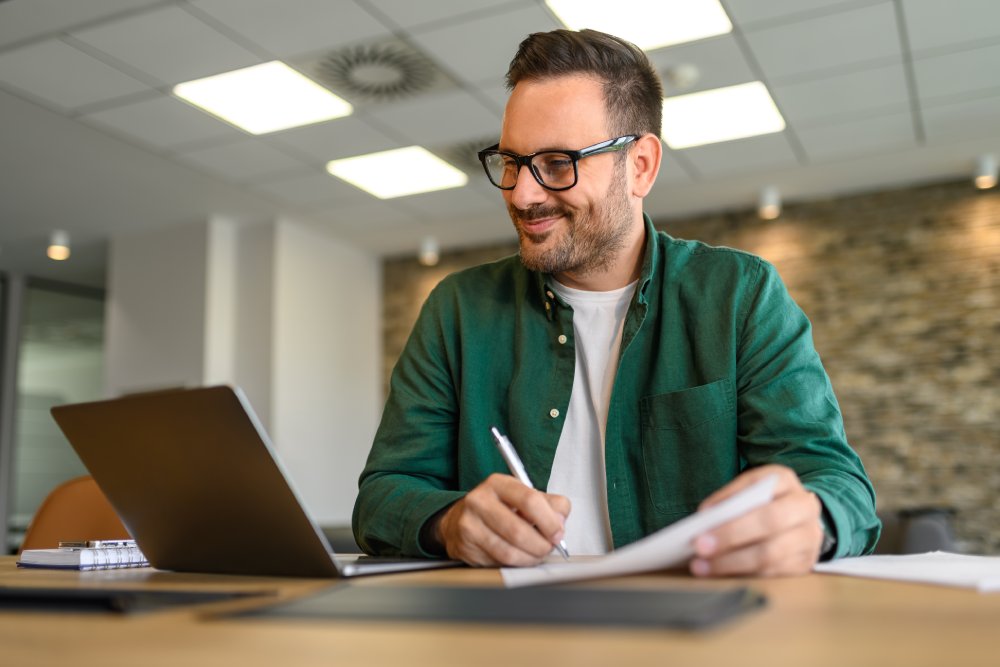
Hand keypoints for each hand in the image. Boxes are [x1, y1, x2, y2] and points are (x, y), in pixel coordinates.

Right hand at [433, 473, 569, 566]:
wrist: (461, 519)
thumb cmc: (499, 507)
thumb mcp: (523, 495)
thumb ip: (549, 504)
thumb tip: (561, 520)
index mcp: (497, 483)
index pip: (530, 501)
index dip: (549, 521)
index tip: (558, 533)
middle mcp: (479, 501)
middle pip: (519, 531)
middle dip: (541, 545)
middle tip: (548, 547)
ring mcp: (469, 525)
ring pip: (509, 552)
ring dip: (530, 558)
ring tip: (537, 554)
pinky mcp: (466, 547)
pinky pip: (498, 563)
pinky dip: (515, 564)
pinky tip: (520, 557)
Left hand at [689, 465, 823, 576]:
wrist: (796, 520)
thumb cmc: (761, 503)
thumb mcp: (746, 491)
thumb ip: (728, 501)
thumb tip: (705, 517)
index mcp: (784, 480)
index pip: (757, 486)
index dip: (730, 500)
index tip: (703, 515)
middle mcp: (804, 506)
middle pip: (769, 521)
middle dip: (731, 535)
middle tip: (700, 546)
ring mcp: (809, 536)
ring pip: (771, 553)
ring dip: (732, 562)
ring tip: (703, 565)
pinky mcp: (806, 562)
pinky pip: (773, 573)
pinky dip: (743, 575)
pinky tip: (721, 574)